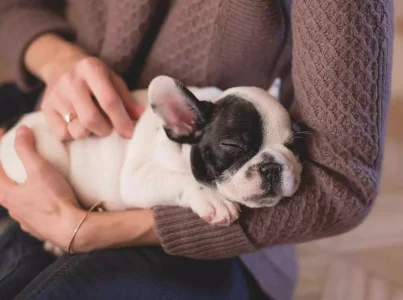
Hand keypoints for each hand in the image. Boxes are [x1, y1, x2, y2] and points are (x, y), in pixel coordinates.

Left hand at [0, 126, 158, 252]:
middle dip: (9, 172)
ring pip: (19, 202)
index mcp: (6, 194)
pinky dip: (36, 203)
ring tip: (36, 181)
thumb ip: (27, 149)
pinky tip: (46, 200)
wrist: (72, 229)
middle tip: (19, 160)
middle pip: (5, 187)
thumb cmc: (54, 199)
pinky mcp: (39, 229)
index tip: (4, 134)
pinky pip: (33, 213)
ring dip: (23, 190)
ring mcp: (25, 221)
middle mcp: (12, 209)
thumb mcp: (40, 169)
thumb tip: (21, 130)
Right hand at [40, 55, 142, 139]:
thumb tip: (140, 116)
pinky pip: (63, 134)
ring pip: (77, 130)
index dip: (121, 120)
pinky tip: (77, 124)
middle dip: (105, 130)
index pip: (108, 100)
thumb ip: (126, 98)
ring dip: (90, 133)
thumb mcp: (113, 79)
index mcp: (91, 68)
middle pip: (91, 119)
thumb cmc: (94, 76)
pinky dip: (74, 134)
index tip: (129, 133)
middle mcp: (70, 80)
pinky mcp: (45, 108)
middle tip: (109, 128)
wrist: (60, 65)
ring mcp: (55, 95)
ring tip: (93, 124)